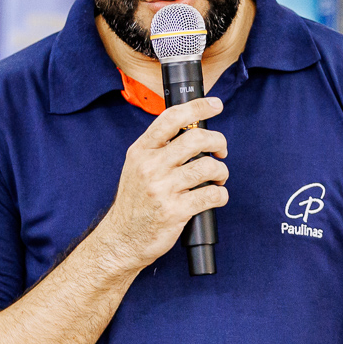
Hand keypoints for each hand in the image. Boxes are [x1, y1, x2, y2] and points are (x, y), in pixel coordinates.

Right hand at [98, 97, 228, 272]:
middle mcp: (150, 166)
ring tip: (217, 178)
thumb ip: (160, 148)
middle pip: (196, 139)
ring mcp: (162, 189)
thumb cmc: (135, 202)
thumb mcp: (138, 167)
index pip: (171, 118)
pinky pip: (211, 195)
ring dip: (221, 171)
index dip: (198, 107)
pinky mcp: (175, 211)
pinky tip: (216, 196)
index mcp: (141, 151)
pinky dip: (221, 195)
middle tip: (220, 151)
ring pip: (207, 167)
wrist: (122, 238)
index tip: (216, 105)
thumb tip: (194, 131)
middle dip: (218, 142)